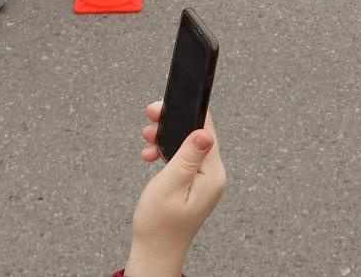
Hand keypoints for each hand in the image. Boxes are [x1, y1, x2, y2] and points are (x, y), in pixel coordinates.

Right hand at [129, 102, 227, 276]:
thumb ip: (187, 156)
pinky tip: (152, 157)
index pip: (206, 131)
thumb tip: (205, 132)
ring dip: (166, 139)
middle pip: (196, 136)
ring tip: (146, 140)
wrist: (154, 253)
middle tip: (149, 121)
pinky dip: (167, 154)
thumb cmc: (158, 225)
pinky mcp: (194, 185)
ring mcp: (204, 182)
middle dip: (171, 125)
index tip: (161, 107)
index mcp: (212, 175)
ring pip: (187, 146)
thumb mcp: (170, 185)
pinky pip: (184, 160)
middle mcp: (213, 176)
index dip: (185, 113)